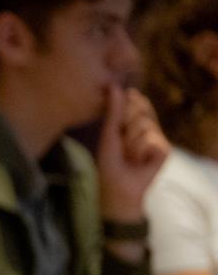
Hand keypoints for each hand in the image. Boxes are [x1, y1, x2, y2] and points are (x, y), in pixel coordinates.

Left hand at [96, 84, 169, 224]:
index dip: (128, 103)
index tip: (118, 119)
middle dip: (126, 126)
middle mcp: (147, 128)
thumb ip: (114, 112)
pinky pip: (150, 138)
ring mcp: (157, 138)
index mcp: (133, 123)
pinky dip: (139, 150)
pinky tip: (140, 161)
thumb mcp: (109, 135)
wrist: (117, 188)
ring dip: (130, 142)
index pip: (135, 101)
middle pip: (140, 109)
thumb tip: (115, 86)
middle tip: (122, 145)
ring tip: (129, 156)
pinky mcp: (164, 149)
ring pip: (143, 124)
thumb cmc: (110, 165)